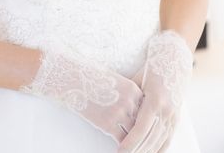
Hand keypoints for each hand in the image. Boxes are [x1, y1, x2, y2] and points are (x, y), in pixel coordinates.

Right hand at [20, 51, 142, 142]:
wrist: (75, 78)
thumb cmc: (93, 79)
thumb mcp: (116, 83)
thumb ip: (128, 96)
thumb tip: (133, 111)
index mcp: (133, 89)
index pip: (146, 109)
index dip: (145, 120)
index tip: (148, 129)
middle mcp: (130, 100)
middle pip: (142, 122)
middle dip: (143, 133)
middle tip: (146, 143)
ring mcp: (120, 111)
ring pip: (134, 133)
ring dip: (135, 142)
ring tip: (136, 148)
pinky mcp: (108, 122)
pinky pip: (122, 139)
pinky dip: (124, 146)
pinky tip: (123, 150)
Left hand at [119, 31, 192, 152]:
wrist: (175, 60)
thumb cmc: (152, 69)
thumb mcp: (137, 81)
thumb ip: (129, 99)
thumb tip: (112, 112)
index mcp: (155, 100)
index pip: (140, 130)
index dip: (129, 144)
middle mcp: (166, 110)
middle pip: (149, 140)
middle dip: (135, 152)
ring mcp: (173, 115)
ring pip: (158, 142)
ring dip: (145, 152)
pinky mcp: (176, 117)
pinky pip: (167, 139)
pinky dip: (158, 150)